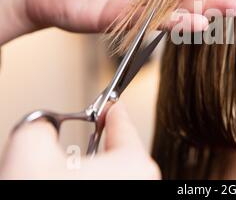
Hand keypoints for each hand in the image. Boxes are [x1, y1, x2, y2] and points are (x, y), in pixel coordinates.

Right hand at [0, 103, 159, 179]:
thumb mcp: (29, 155)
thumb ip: (38, 127)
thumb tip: (41, 126)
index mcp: (134, 166)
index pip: (124, 127)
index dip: (112, 112)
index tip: (110, 106)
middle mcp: (144, 186)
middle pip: (119, 157)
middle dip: (94, 152)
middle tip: (74, 151)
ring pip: (114, 180)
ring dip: (91, 177)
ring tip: (60, 179)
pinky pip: (113, 190)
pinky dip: (96, 187)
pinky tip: (69, 186)